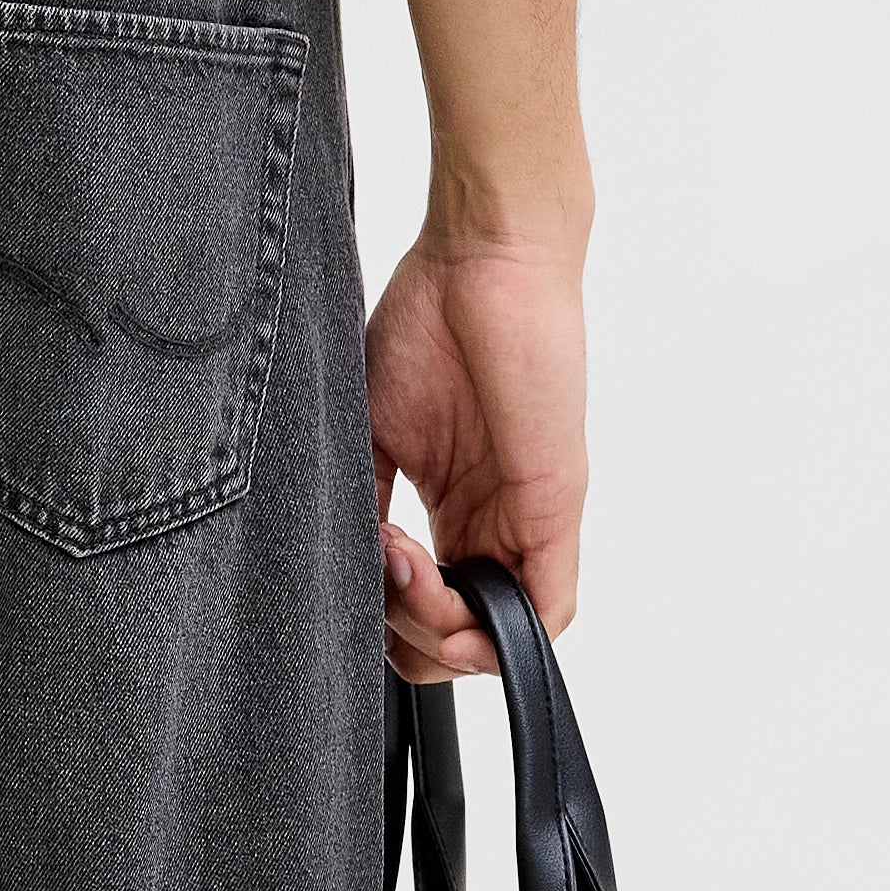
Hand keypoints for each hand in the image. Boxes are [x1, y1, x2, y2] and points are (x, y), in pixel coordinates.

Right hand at [366, 223, 585, 678]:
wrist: (483, 255)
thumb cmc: (432, 317)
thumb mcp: (370, 426)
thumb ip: (361, 500)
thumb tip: (334, 565)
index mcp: (452, 505)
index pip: (426, 607)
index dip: (385, 617)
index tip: (353, 564)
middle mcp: (492, 520)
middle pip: (458, 635)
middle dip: (407, 634)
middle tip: (377, 569)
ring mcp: (527, 517)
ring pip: (498, 633)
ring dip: (439, 632)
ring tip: (401, 569)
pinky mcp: (555, 504)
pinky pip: (547, 607)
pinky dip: (491, 629)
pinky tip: (438, 587)